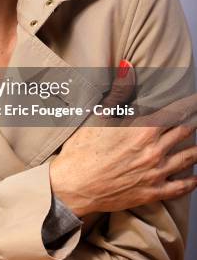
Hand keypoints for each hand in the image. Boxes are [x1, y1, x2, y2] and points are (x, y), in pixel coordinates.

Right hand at [50, 63, 196, 216]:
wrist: (74, 186)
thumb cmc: (82, 150)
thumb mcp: (98, 116)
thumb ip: (119, 91)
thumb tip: (128, 67)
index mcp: (142, 129)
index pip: (173, 110)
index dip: (187, 103)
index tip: (194, 98)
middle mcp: (154, 150)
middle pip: (183, 130)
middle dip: (193, 121)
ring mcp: (156, 172)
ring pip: (188, 157)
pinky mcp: (152, 192)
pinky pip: (180, 187)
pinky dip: (192, 181)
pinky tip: (196, 176)